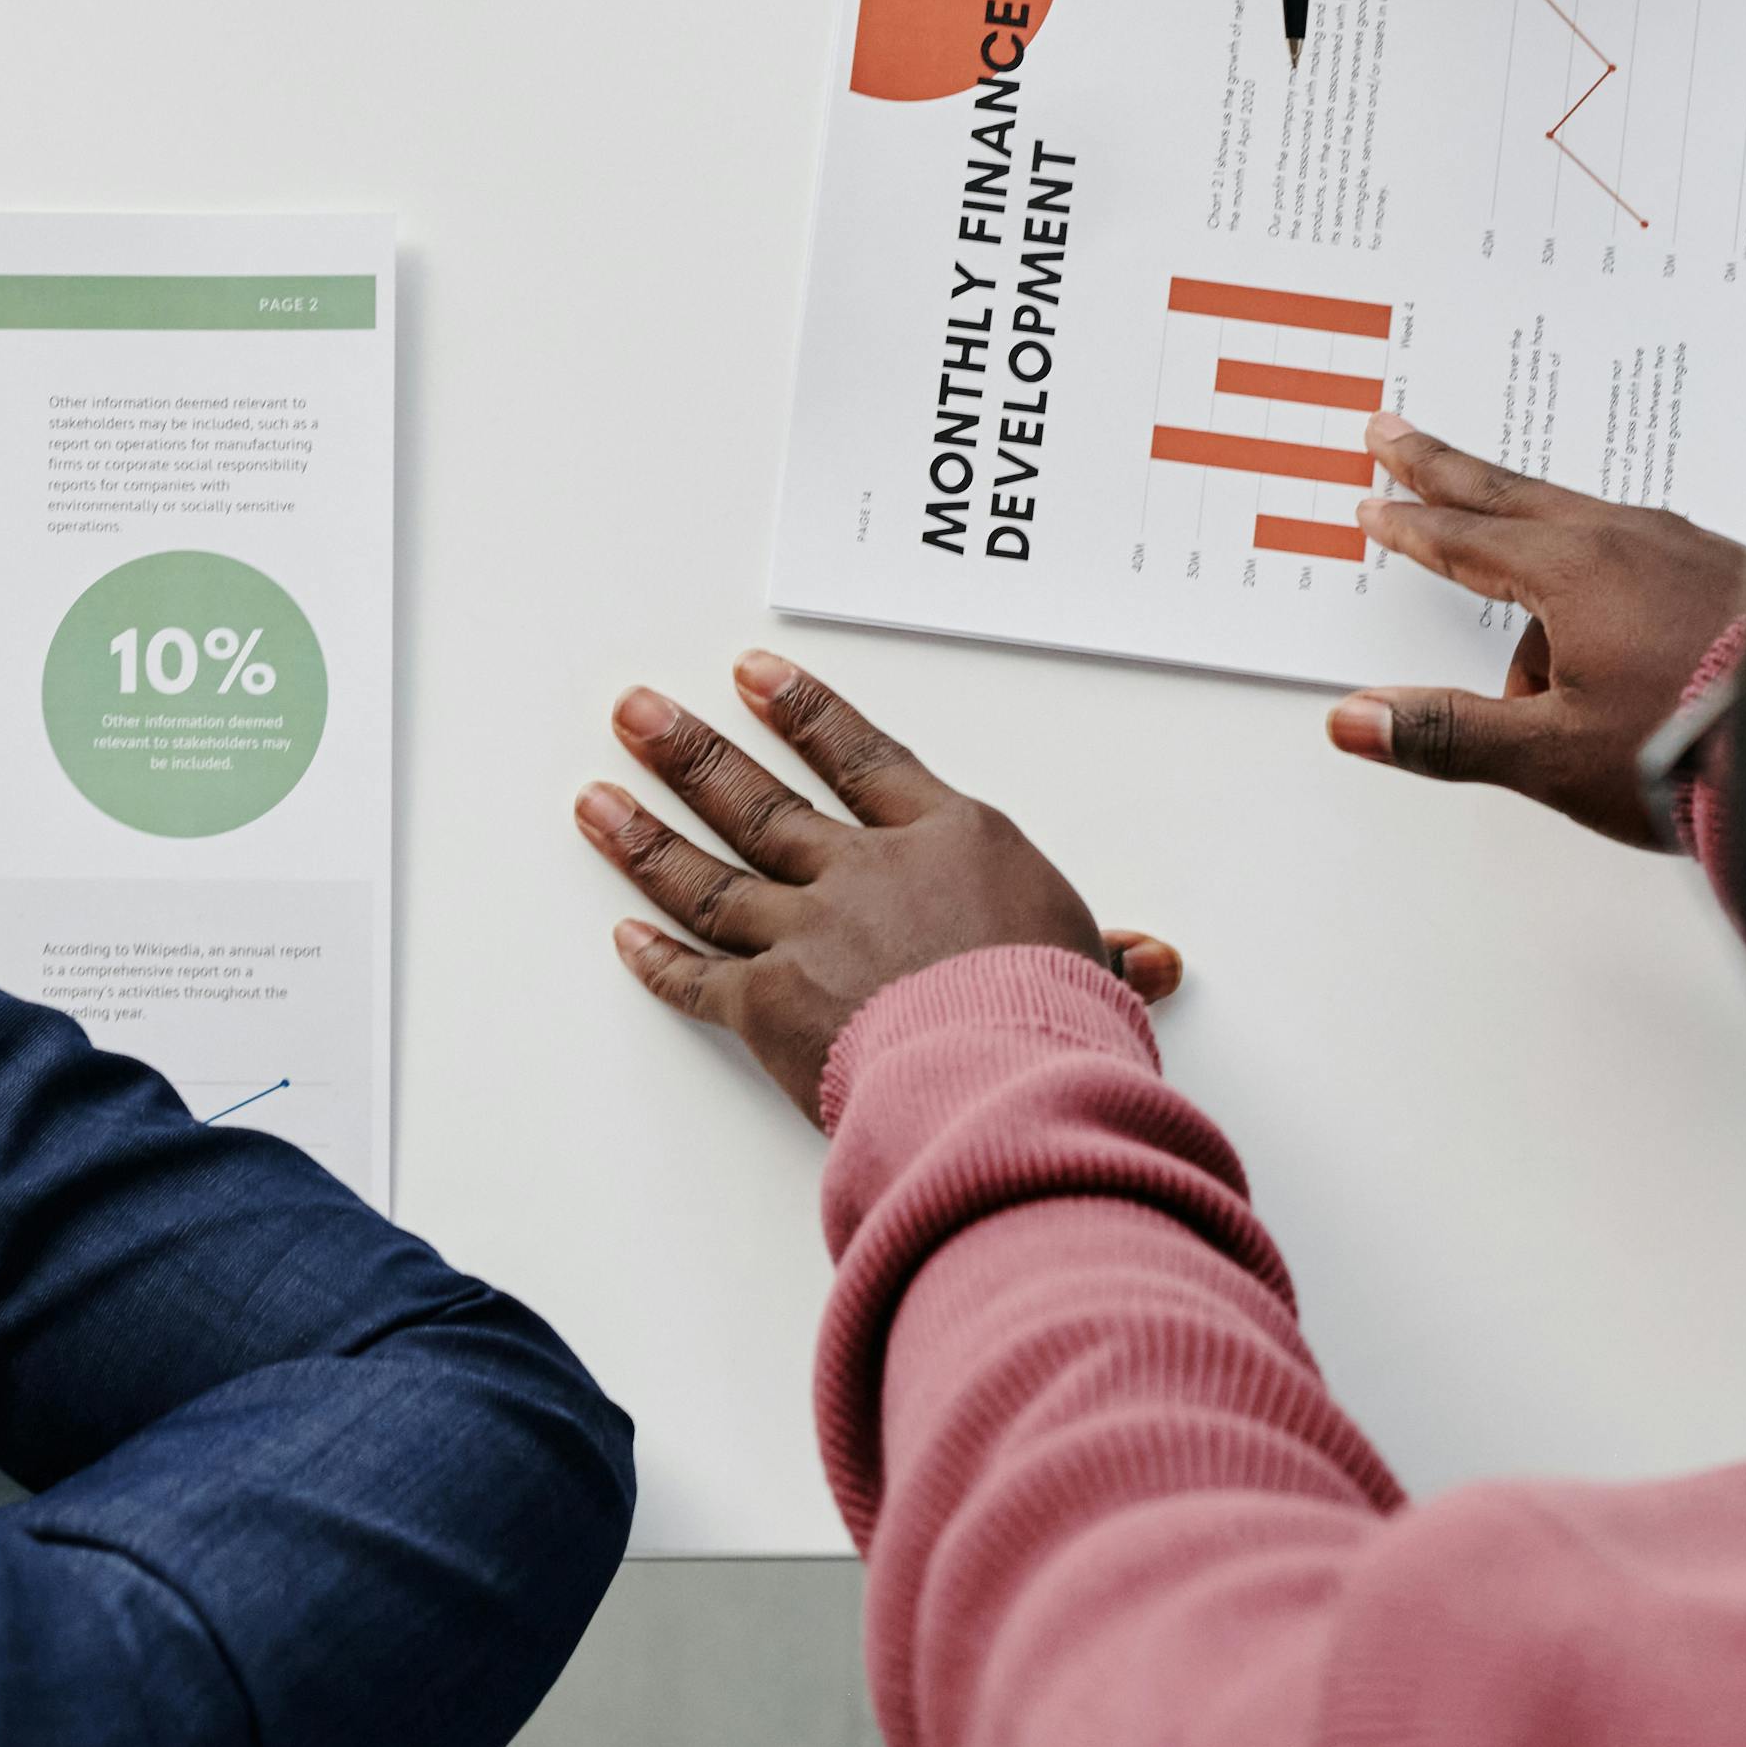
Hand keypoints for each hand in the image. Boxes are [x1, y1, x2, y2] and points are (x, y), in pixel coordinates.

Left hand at [577, 651, 1177, 1123]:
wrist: (1009, 1072)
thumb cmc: (1058, 1013)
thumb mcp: (1094, 967)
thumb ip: (1105, 955)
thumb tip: (1150, 960)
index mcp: (947, 840)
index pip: (861, 757)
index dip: (803, 712)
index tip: (751, 674)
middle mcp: (863, 872)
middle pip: (760, 801)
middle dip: (691, 753)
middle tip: (635, 712)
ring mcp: (807, 933)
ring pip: (708, 875)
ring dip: (644, 835)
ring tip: (595, 797)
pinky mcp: (769, 1005)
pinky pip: (699, 979)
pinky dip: (659, 962)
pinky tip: (624, 937)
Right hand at [1329, 420, 1745, 847]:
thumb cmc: (1698, 750)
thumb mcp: (1554, 754)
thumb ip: (1449, 732)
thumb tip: (1354, 720)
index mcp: (1573, 570)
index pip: (1464, 537)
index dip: (1411, 524)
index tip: (1374, 502)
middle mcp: (1629, 539)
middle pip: (1513, 494)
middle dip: (1448, 468)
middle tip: (1397, 434)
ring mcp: (1688, 548)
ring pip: (1584, 536)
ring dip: (1539, 559)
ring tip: (1542, 672)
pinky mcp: (1733, 571)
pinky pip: (1644, 559)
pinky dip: (1607, 579)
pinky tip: (1621, 637)